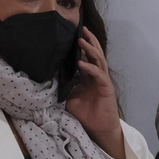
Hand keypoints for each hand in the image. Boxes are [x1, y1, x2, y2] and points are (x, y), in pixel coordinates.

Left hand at [63, 28, 124, 158]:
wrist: (98, 128)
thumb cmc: (85, 114)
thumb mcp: (70, 98)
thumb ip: (65, 87)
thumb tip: (51, 79)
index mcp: (88, 77)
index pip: (86, 58)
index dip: (81, 48)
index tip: (73, 36)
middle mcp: (96, 76)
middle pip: (94, 54)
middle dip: (89, 41)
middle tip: (82, 29)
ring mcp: (102, 80)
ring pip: (98, 60)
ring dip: (90, 50)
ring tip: (82, 40)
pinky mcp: (106, 87)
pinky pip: (98, 75)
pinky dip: (90, 68)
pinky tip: (82, 63)